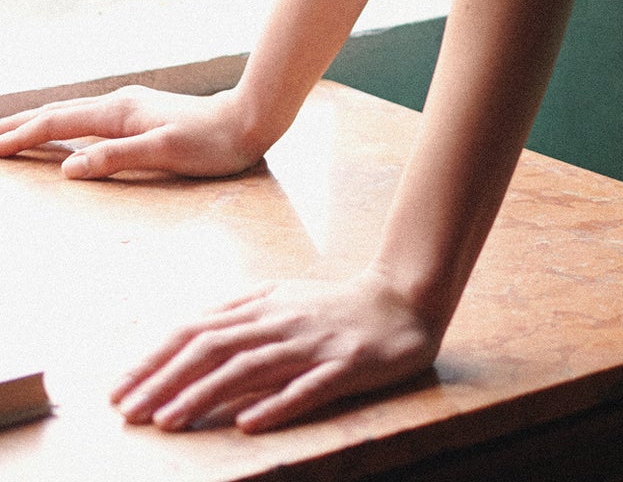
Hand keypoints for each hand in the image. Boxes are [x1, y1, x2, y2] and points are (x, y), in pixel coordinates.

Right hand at [0, 83, 265, 178]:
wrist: (248, 120)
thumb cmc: (211, 143)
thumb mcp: (165, 153)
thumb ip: (116, 157)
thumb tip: (67, 169)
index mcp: (119, 112)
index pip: (57, 125)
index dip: (21, 137)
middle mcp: (119, 103)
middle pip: (57, 113)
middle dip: (19, 125)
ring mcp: (129, 106)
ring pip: (71, 112)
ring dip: (38, 121)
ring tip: (11, 130)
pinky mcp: (139, 113)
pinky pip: (87, 116)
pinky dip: (62, 122)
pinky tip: (63, 130)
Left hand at [111, 269, 439, 431]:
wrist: (402, 300)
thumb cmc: (333, 308)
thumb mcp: (281, 301)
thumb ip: (238, 316)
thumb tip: (184, 339)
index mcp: (263, 306)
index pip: (197, 329)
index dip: (156, 358)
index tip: (119, 389)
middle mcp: (282, 321)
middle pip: (214, 348)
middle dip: (165, 380)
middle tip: (128, 412)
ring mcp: (314, 344)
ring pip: (251, 368)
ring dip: (205, 394)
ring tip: (168, 419)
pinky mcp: (346, 365)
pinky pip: (309, 388)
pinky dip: (277, 404)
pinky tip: (249, 423)